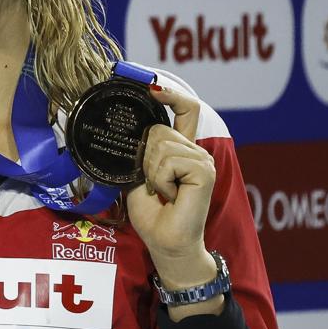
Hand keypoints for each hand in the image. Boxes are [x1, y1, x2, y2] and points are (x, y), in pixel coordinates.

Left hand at [123, 79, 217, 289]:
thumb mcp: (138, 175)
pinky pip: (169, 160)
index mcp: (181, 149)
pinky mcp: (204, 171)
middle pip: (159, 128)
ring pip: (161, 144)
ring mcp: (202, 159)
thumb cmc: (152, 213)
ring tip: (163, 192)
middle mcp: (195, 150)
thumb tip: (123, 128)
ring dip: (151, 171)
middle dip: (144, 155)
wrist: (165, 242)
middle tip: (153, 183)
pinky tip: (171, 196)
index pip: (186, 108)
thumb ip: (140, 151)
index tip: (150, 86)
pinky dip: (161, 179)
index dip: (170, 93)